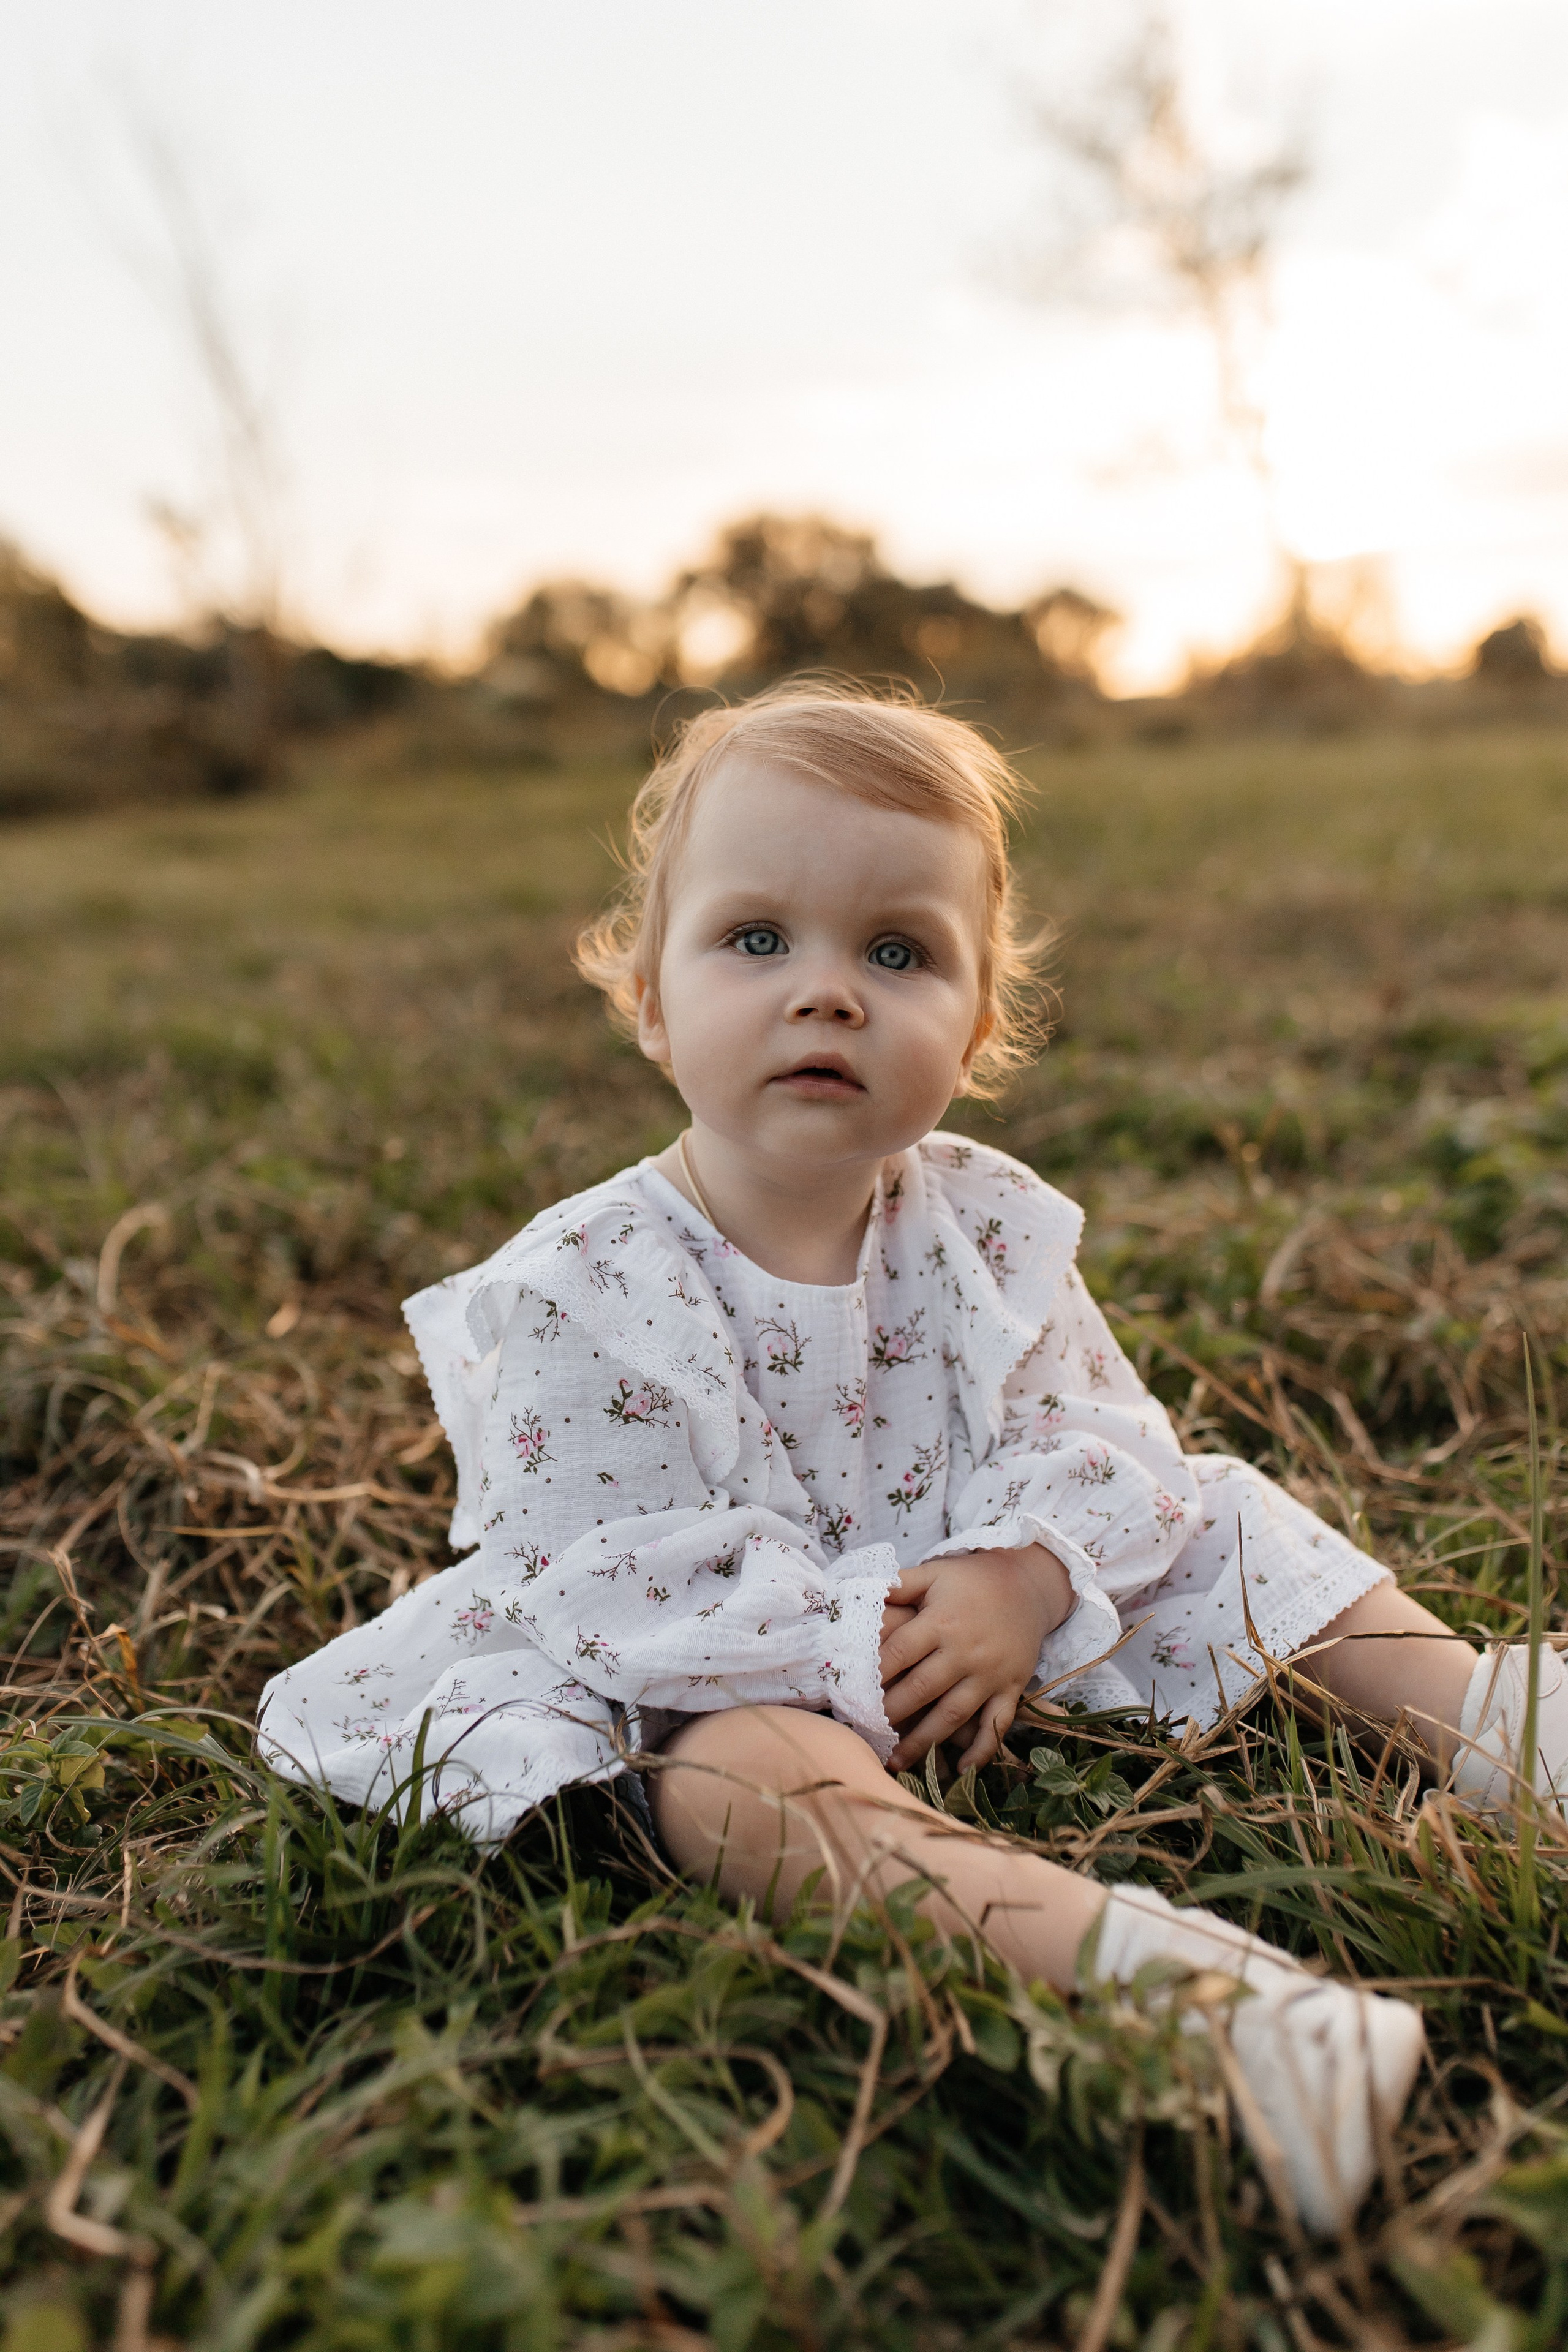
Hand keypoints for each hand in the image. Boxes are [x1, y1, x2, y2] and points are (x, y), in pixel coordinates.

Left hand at [879, 1544, 1074, 1773]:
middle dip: (891, 1714)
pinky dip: (982, 1751)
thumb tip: (858, 1589)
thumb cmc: (972, 1580)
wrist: (1028, 1585)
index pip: (900, 1652)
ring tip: (895, 1762)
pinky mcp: (1011, 1688)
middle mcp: (965, 1651)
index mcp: (941, 1621)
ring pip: (953, 1715)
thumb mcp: (935, 1573)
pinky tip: (961, 1771)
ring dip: (923, 1742)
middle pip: (922, 1688)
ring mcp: (990, 1673)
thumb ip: (899, 1583)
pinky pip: (996, 1724)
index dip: (874, 1674)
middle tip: (865, 1734)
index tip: (850, 1694)